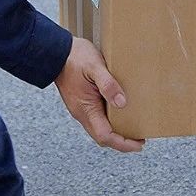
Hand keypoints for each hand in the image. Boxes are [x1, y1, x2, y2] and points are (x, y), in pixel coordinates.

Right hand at [53, 37, 144, 152]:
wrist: (55, 52)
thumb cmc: (75, 57)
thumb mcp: (94, 67)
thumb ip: (108, 85)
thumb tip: (122, 103)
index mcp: (85, 109)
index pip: (105, 136)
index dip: (123, 143)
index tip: (139, 143)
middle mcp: (82, 113)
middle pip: (103, 137)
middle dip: (122, 141)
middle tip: (140, 138)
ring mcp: (81, 108)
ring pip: (100, 129)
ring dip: (116, 132)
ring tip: (133, 126)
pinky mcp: (82, 102)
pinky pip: (97, 118)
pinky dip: (111, 121)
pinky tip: (120, 112)